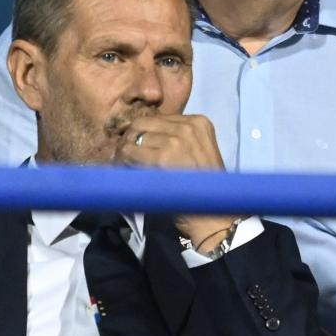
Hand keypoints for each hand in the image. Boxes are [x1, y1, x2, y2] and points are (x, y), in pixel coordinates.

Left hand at [114, 113, 236, 249]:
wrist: (213, 216)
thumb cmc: (203, 189)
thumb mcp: (196, 152)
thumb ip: (174, 139)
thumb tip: (138, 133)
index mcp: (199, 122)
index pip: (158, 119)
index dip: (144, 133)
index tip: (137, 148)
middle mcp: (188, 127)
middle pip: (143, 123)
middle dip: (130, 139)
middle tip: (124, 156)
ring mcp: (176, 141)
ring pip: (134, 137)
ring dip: (124, 151)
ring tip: (123, 165)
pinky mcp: (162, 158)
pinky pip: (130, 153)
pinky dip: (122, 162)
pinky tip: (125, 172)